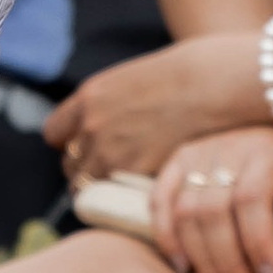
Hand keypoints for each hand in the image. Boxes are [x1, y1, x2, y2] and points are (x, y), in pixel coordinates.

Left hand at [44, 32, 268, 182]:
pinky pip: (111, 197)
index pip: (55, 133)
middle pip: (69, 164)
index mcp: (90, 96)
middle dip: (87, 170)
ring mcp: (109, 150)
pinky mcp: (132, 172)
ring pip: (86, 185)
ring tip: (127, 192)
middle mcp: (90, 124)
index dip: (70, 144)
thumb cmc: (193, 73)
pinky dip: (121, 200)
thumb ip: (119, 104)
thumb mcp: (138, 79)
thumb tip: (123, 121)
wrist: (217, 82)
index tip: (86, 150)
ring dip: (103, 189)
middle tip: (113, 176)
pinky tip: (140, 198)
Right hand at [147, 127, 272, 272]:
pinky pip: (159, 202)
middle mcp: (226, 148)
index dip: (258, 242)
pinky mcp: (176, 162)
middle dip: (227, 262)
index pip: (252, 199)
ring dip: (200, 259)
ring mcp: (196, 155)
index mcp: (265, 150)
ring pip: (185, 213)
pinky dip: (167, 239)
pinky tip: (184, 268)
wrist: (266, 135)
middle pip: (213, 212)